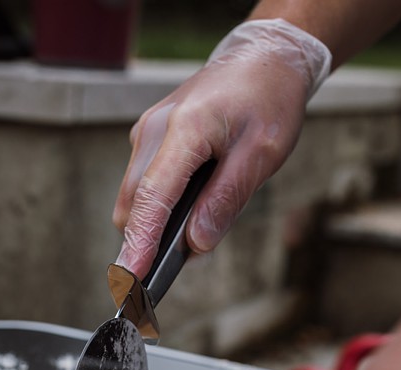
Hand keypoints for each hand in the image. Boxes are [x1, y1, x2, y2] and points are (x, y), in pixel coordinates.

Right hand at [114, 19, 330, 276]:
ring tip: (195, 230)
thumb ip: (226, 200)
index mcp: (184, 130)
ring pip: (136, 198)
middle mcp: (154, 130)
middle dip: (145, 242)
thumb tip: (197, 244)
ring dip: (155, 223)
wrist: (263, 60)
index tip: (132, 279)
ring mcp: (147, 133)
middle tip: (170, 272)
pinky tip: (190, 208)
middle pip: (134, 204)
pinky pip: (145, 184)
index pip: (152, 198)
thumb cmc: (268, 100)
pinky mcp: (150, 138)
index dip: (140, 244)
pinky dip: (160, 206)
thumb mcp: (262, 155)